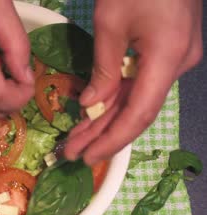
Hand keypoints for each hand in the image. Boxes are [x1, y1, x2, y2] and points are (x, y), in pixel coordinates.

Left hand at [65, 0, 202, 164]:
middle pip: (136, 111)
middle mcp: (176, 65)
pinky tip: (93, 115)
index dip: (113, 140)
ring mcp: (173, 59)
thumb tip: (91, 103)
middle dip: (103, 134)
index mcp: (167, 58)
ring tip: (76, 140)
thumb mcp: (111, 22)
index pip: (139, 114)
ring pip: (136, 99)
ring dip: (106, 119)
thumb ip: (103, 67)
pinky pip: (138, 82)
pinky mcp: (166, 51)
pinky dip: (115, 98)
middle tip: (72, 154)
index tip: (88, 157)